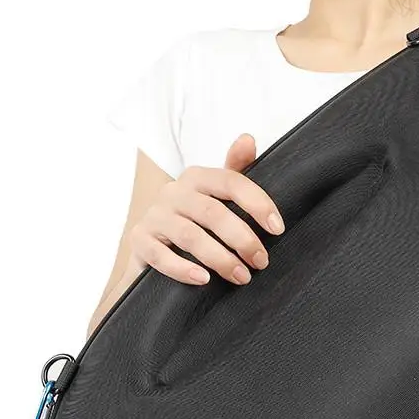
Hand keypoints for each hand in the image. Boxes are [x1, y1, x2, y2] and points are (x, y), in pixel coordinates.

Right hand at [129, 133, 283, 284]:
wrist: (154, 245)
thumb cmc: (195, 219)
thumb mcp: (217, 196)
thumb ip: (235, 171)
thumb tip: (248, 138)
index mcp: (197, 177)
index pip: (231, 182)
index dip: (258, 204)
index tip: (278, 229)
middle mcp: (174, 192)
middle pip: (214, 213)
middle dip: (243, 240)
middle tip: (261, 262)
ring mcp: (154, 216)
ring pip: (190, 236)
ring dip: (221, 259)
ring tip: (242, 277)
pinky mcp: (140, 241)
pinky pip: (160, 256)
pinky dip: (183, 269)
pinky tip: (204, 280)